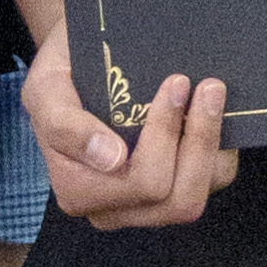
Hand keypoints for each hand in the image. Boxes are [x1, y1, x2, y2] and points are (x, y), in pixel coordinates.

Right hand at [11, 0, 235, 230]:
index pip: (137, 183)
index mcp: (78, 190)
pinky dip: (220, 150)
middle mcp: (113, 208)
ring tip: (213, 92)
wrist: (81, 58)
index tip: (175, 83)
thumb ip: (64, 125)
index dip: (163, 135)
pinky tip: (216, 114)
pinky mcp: (177, 189)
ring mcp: (147, 205)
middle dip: (197, 139)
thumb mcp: (46, 87)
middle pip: (174, 200)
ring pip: (196, 198)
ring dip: (211, 143)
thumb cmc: (64, 72)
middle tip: (205, 84)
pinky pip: (211, 183)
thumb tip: (111, 159)